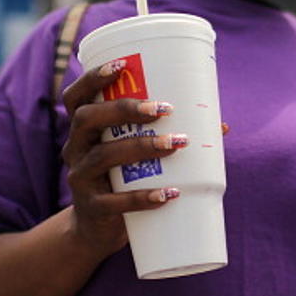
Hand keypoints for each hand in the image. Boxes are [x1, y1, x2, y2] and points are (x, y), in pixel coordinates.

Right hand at [60, 59, 185, 258]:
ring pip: (102, 157)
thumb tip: (221, 126)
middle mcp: (75, 149)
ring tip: (177, 144)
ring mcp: (80, 179)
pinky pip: (113, 202)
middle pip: (86, 119)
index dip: (93, 78)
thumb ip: (168, 135)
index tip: (122, 66)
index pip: (75, 96)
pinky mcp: (91, 208)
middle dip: (124, 109)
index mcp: (83, 130)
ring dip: (141, 147)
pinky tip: (168, 194)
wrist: (97, 229)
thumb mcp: (135, 155)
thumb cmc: (122, 180)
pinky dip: (142, 197)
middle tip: (164, 109)